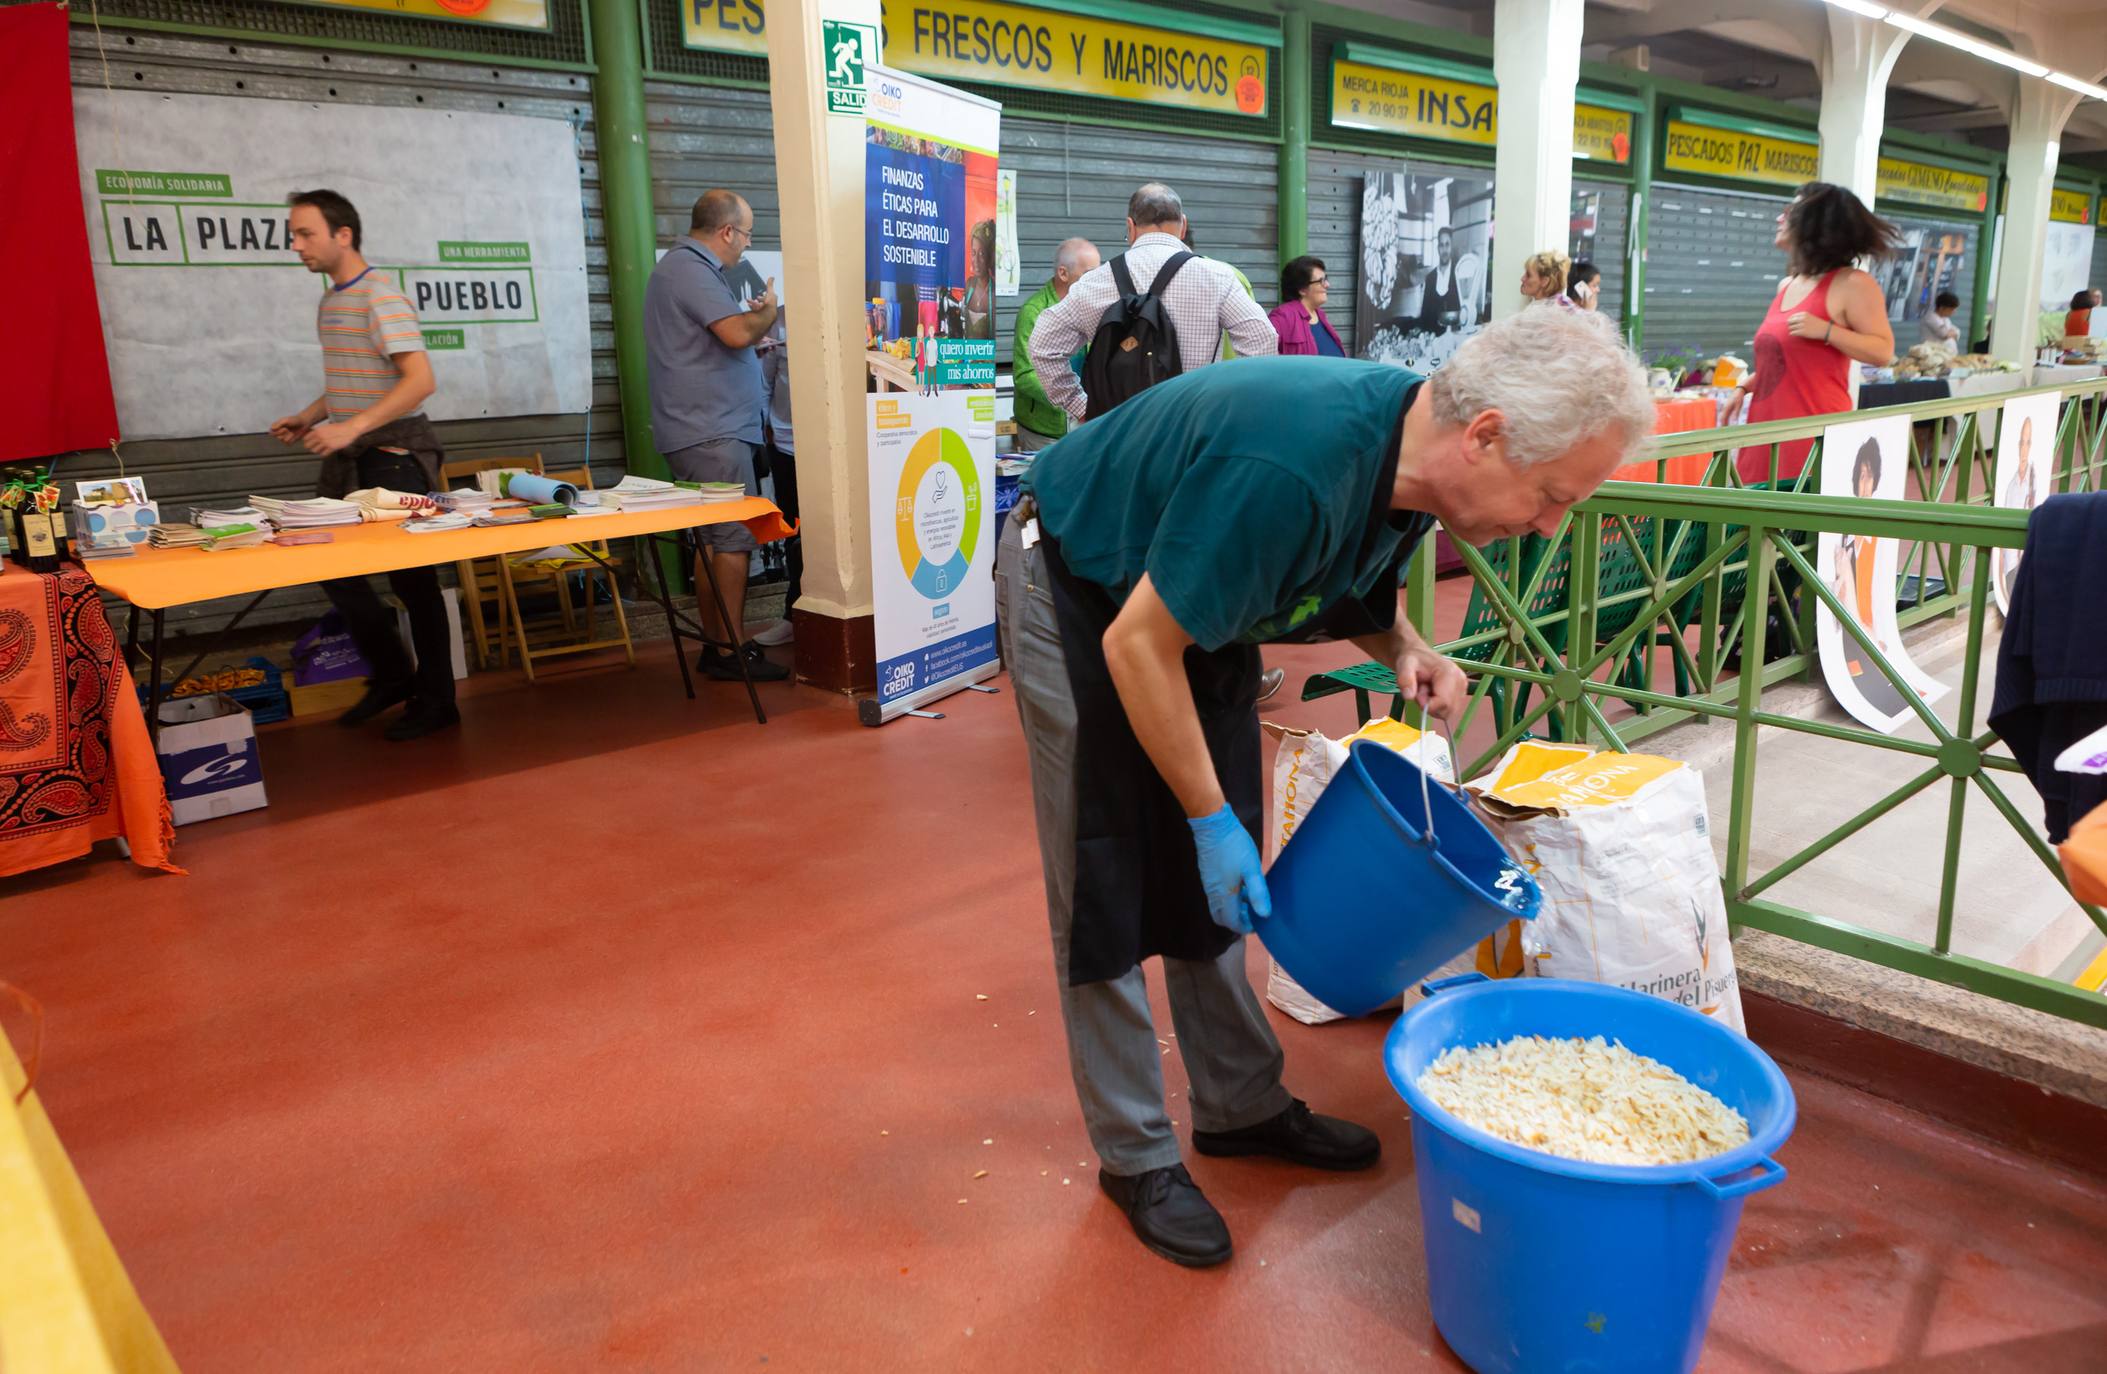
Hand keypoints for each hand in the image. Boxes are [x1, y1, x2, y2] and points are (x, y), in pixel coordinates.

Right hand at [269, 414, 311, 443]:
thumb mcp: (286, 420)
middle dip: (281, 433)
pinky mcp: (289, 441)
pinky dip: (291, 440)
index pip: (271, 432)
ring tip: (291, 432)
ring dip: (287, 436)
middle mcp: (279, 432)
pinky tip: (294, 435)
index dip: (276, 431)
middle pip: (276, 436)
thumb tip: (272, 428)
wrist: (304, 423)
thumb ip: (279, 424)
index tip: (283, 428)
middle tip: (287, 429)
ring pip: (282, 440)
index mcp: (276, 427)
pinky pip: (287, 443)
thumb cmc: (294, 420)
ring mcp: (284, 437)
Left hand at [301, 421, 360, 454]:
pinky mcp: (331, 448)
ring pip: (314, 451)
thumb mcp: (326, 427)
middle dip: (310, 447)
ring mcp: (325, 443)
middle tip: (315, 447)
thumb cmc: (339, 427)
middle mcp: (319, 437)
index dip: (307, 441)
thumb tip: (314, 436)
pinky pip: (323, 454)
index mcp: (317, 431)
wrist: (348, 429)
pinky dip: (324, 454)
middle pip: (308, 446)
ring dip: (317, 451)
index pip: (305, 438)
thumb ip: (319, 432)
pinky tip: (327, 451)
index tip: (310, 442)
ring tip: (321, 449)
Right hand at [749, 277, 777, 312]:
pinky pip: (754, 309)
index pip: (770, 297)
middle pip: (764, 302)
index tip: (763, 293)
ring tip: (749, 299)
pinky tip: (748, 304)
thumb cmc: (769, 304)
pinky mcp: (759, 314)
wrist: (766, 315)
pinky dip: (751, 306)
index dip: (766, 294)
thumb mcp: (770, 292)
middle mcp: (769, 306)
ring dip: (754, 302)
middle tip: (757, 297)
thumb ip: (770, 285)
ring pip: (758, 306)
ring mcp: (764, 311)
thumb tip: (772, 277)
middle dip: (760, 299)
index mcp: (772, 301)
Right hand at [1187, 805, 1269, 935]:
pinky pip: (1217, 895)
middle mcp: (1214, 893)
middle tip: (1252, 912)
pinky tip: (1240, 884)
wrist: (1213, 825)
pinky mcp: (1207, 875)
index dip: (1245, 927)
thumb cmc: (1235, 845)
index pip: (1232, 922)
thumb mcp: (1252, 868)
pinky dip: (1228, 897)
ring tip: (1249, 897)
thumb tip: (1265, 915)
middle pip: (1222, 918)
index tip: (1258, 922)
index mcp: (1225, 894)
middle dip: (1237, 920)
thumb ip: (1258, 892)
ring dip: (1233, 908)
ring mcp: (1208, 884)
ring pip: (1219, 906)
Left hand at [1396, 645, 1467, 721]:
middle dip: (1430, 706)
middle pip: (1447, 710)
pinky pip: (1448, 710)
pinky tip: (1432, 693)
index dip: (1427, 705)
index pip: (1444, 703)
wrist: (1418, 656)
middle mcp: (1460, 681)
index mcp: (1449, 673)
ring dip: (1433, 707)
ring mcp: (1462, 688)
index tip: (1417, 696)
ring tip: (1426, 690)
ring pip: (1447, 712)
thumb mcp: (1404, 666)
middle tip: (1421, 691)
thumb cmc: (1412, 660)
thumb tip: (1409, 697)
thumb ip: (1405, 680)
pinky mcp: (1460, 694)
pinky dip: (1437, 707)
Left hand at [1785, 311, 1829, 341]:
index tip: (1792, 324)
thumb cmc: (1817, 324)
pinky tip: (1795, 334)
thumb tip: (1789, 321)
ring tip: (1795, 331)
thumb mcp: (1809, 317)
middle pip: (1789, 322)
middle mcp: (1802, 318)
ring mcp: (1802, 325)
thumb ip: (1801, 317)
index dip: (1790, 321)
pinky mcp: (1802, 332)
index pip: (1791, 317)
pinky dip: (1792, 334)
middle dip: (1790, 325)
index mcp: (1804, 314)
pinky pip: (1792, 333)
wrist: (1825, 330)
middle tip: (1793, 328)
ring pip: (1790, 328)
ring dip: (1791, 330)